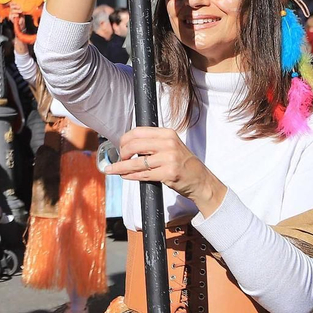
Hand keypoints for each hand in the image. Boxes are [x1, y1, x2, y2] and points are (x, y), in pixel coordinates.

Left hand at [106, 127, 224, 211]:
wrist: (201, 180)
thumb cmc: (183, 163)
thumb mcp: (171, 146)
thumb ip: (154, 142)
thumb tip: (128, 144)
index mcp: (168, 133)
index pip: (138, 132)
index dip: (124, 140)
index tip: (120, 146)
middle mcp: (168, 144)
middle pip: (134, 145)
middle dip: (122, 153)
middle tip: (119, 159)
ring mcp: (169, 159)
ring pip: (136, 162)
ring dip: (120, 167)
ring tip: (112, 170)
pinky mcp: (168, 174)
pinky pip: (142, 175)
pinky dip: (130, 176)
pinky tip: (124, 176)